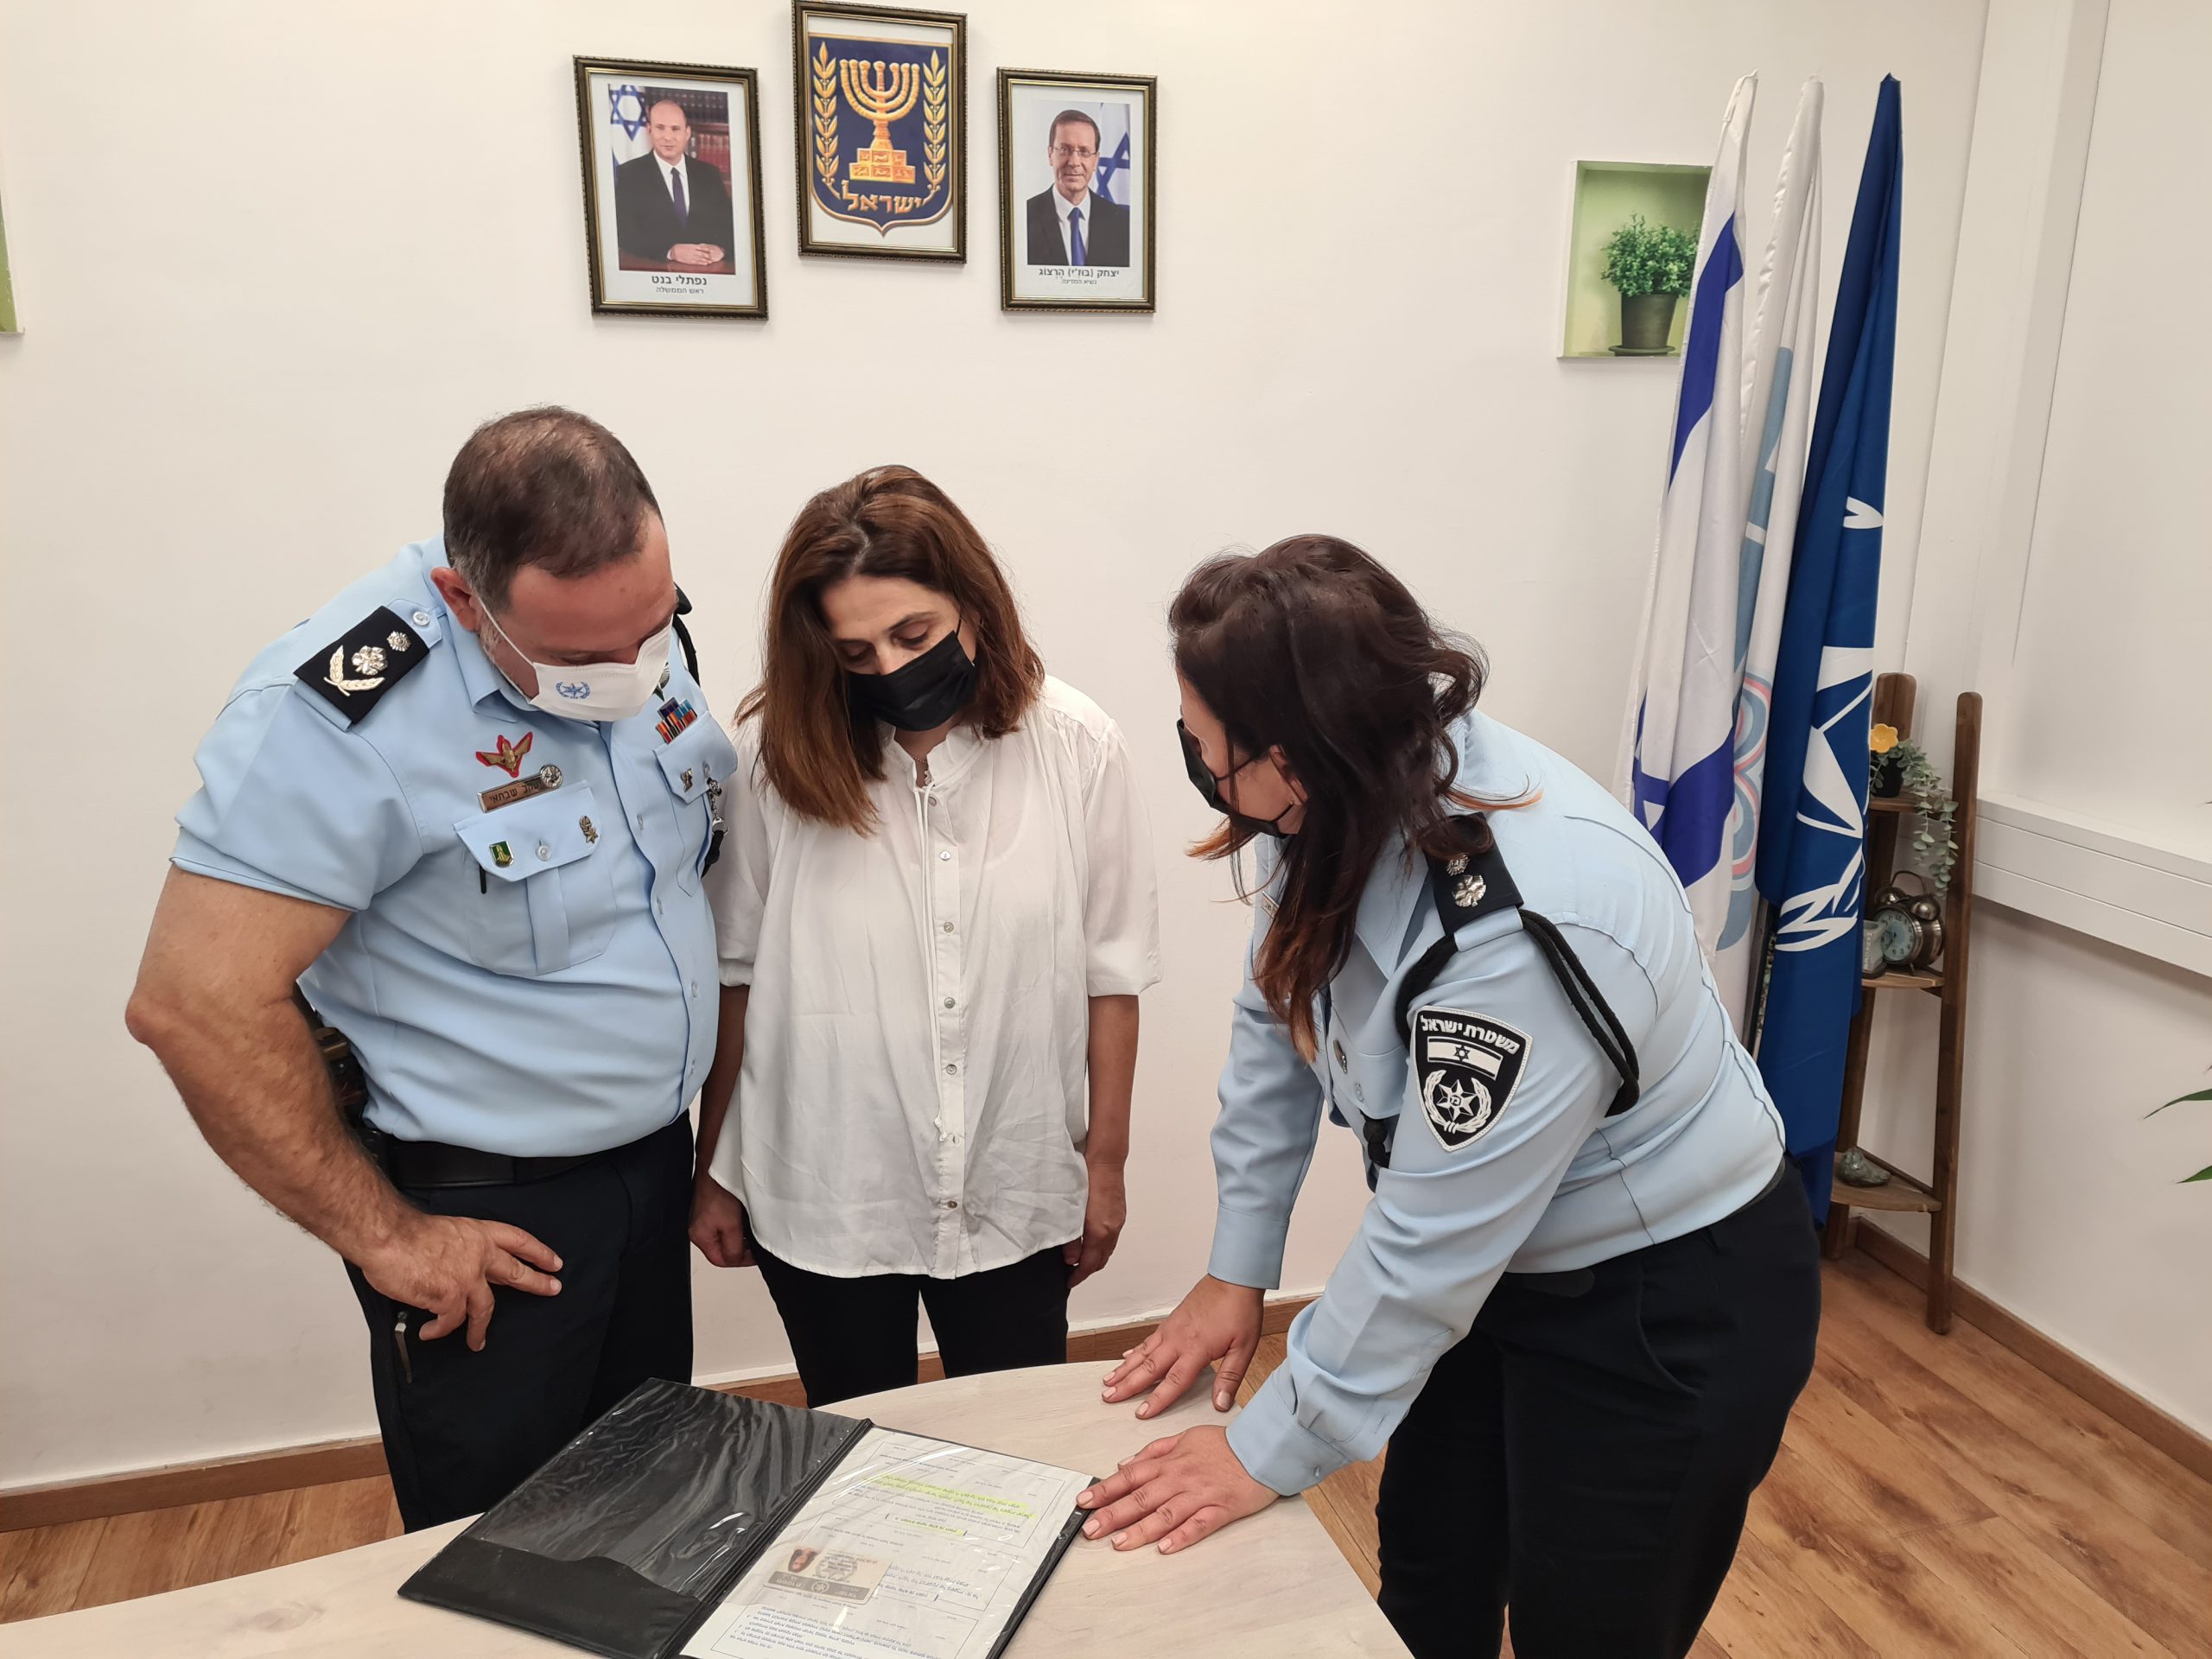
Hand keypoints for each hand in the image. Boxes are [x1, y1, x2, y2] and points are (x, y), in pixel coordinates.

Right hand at [359, 1213, 561, 1350]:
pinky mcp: (451, 1297)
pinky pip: (451, 1322)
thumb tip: (457, 1266)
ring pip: (485, 1308)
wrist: (389, 1237)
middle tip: (552, 1288)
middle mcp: (479, 1255)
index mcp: (478, 1234)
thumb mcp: (446, 1232)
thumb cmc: (406, 1233)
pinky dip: (439, 1330)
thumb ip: (459, 1249)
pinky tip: (430, 1332)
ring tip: (478, 1341)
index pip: (518, 1240)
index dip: (538, 1251)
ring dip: (479, 1329)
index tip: (552, 1261)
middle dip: (537, 1282)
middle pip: (515, 1272)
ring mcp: (468, 1278)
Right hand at [668, 243, 722, 264]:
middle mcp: (693, 251)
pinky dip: (702, 263)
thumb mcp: (687, 245)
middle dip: (707, 256)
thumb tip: (700, 249)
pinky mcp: (690, 261)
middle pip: (702, 253)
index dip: (707, 249)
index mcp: (692, 246)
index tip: (711, 251)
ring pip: (701, 258)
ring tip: (710, 261)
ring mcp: (691, 256)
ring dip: (706, 260)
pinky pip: (697, 262)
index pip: (702, 248)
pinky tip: (705, 264)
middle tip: (712, 257)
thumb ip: (694, 247)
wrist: (673, 252)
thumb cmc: (680, 248)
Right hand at [690, 1172, 754, 1267]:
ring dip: (738, 1236)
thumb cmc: (720, 1189)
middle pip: (721, 1249)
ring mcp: (704, 1217)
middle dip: (739, 1249)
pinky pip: (723, 1223)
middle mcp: (698, 1228)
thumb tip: (737, 1260)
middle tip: (755, 1245)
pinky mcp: (710, 1207)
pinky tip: (744, 1218)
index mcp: (699, 1236)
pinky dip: (735, 1224)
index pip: (720, 1260)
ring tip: (751, 1230)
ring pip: (724, 1236)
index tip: (754, 1256)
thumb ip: (734, 1248)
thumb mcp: (731, 1226)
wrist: (718, 1165)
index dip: (740, 1261)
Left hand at [1063, 1165, 1124, 1287]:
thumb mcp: (1072, 1212)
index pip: (1088, 1264)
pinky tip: (1092, 1242)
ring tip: (1080, 1260)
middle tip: (1072, 1274)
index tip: (1069, 1282)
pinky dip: (1102, 1248)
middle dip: (1087, 1271)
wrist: (1105, 1162)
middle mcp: (1111, 1231)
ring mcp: (1118, 1223)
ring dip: (1095, 1260)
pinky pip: (1112, 1240)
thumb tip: (1070, 1259)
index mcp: (1099, 1232)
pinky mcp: (1120, 1216)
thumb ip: (1071, 1239)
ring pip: (1107, 1251)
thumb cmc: (1087, 1181)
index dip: (1078, 1276)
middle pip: (1100, 1261)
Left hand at [1076, 1426, 1276, 1553]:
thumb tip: (1125, 1463)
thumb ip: (1154, 1451)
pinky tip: (1164, 1547)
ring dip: (1140, 1529)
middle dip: (1113, 1513)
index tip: (1084, 1501)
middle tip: (1090, 1528)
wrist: (1262, 1447)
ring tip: (1118, 1543)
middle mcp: (1180, 1478)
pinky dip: (1181, 1536)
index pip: (1130, 1476)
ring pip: (1165, 1514)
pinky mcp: (1221, 1509)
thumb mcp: (1185, 1437)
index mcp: (1170, 1462)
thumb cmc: (1223, 1445)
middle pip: (1142, 1497)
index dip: (1105, 1489)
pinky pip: (1199, 1525)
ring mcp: (1200, 1495)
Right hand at [1101, 1275, 1262, 1416]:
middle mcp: (1178, 1339)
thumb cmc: (1240, 1310)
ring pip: (1142, 1353)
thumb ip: (1230, 1377)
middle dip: (1127, 1385)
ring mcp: (1171, 1329)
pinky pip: (1148, 1340)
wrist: (1233, 1278)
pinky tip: (1127, 1357)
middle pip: (1148, 1368)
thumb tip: (1221, 1404)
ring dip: (1124, 1369)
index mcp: (1196, 1349)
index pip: (1173, 1381)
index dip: (1157, 1399)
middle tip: (1108, 1397)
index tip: (1142, 1413)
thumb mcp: (1244, 1347)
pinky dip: (1135, 1350)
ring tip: (1108, 1381)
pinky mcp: (1171, 1321)